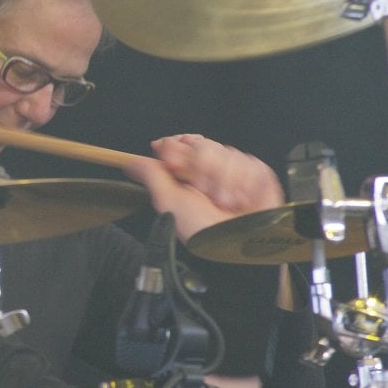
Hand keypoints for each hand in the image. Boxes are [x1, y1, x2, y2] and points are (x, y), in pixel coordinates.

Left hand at [124, 134, 283, 241]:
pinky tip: (242, 200)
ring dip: (224, 180)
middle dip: (201, 168)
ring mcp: (233, 172)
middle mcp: (208, 171)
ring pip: (226, 153)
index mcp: (184, 175)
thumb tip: (130, 163)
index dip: (176, 149)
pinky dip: (244, 183)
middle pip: (202, 144)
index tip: (174, 164)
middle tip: (203, 191)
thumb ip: (151, 176)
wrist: (241, 244)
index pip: (178, 143)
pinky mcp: (257, 175)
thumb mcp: (170, 203)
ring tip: (224, 202)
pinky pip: (249, 163)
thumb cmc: (203, 230)